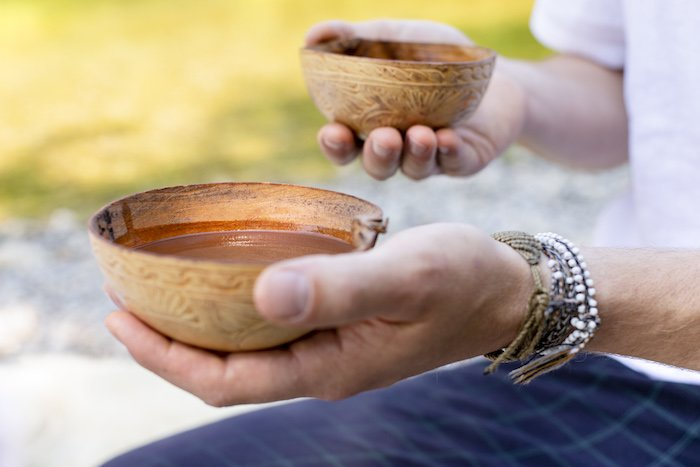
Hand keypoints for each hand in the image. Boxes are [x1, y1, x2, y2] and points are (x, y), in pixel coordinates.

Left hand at [105, 224, 530, 405]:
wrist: (508, 290)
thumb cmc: (464, 280)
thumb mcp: (405, 277)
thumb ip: (338, 287)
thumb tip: (262, 294)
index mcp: (327, 367)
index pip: (223, 379)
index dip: (163, 356)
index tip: (118, 315)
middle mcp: (322, 366)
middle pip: (224, 368)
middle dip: (167, 340)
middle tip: (122, 292)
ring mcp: (332, 348)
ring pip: (246, 347)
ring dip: (199, 321)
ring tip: (160, 284)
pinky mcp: (343, 325)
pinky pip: (274, 324)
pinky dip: (238, 304)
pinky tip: (227, 273)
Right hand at [307, 20, 525, 179]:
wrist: (495, 70)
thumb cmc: (436, 57)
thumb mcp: (394, 39)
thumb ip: (354, 39)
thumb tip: (313, 35)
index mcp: (372, 125)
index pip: (345, 146)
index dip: (335, 145)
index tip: (333, 131)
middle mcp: (398, 149)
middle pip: (378, 166)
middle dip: (377, 156)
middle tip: (383, 137)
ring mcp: (431, 158)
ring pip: (414, 169)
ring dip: (414, 154)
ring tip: (420, 133)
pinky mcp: (464, 160)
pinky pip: (454, 164)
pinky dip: (449, 153)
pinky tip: (447, 138)